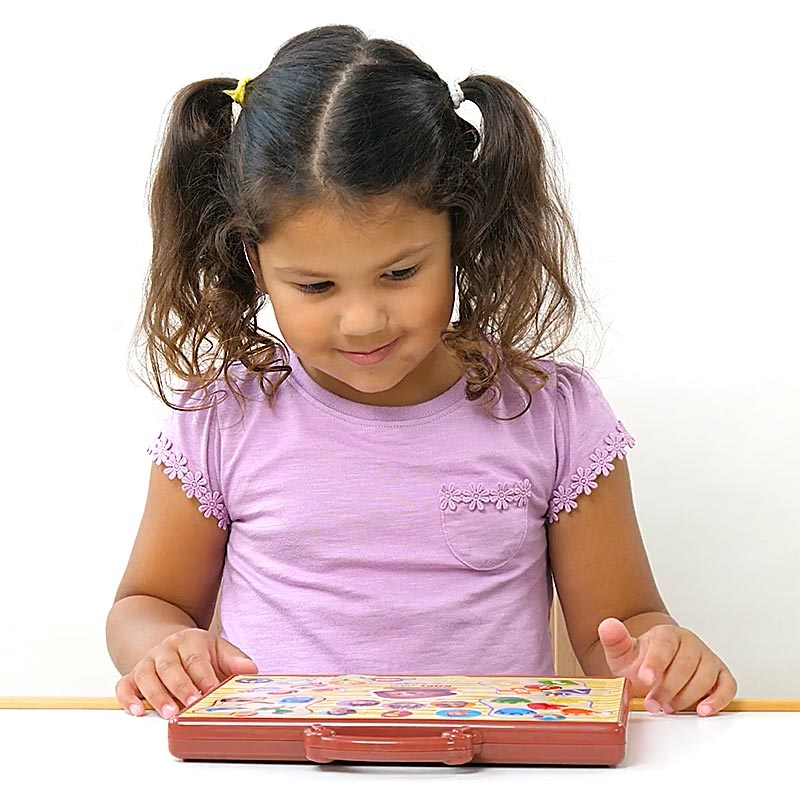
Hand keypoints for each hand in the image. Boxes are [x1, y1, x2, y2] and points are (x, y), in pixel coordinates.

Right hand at [115, 628, 257, 718]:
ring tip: (168, 713)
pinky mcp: (132, 675)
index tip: (212, 691)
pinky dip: (128, 698)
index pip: (196, 658)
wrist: (171, 643)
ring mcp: (147, 661)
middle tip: (190, 704)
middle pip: (170, 667)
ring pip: (147, 676)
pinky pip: (124, 684)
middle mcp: (166, 649)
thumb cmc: (198, 652)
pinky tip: (136, 711)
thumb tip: (250, 670)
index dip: (204, 676)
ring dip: (157, 696)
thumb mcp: (219, 649)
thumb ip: (234, 660)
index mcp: (189, 641)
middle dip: (181, 687)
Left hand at [597, 617, 736, 715]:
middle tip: (652, 703)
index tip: (645, 678)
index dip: (655, 662)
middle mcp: (690, 643)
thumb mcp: (623, 653)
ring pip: (704, 677)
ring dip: (686, 697)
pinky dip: (718, 700)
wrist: (657, 671)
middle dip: (667, 688)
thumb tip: (608, 625)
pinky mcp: (721, 676)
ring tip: (668, 707)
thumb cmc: (641, 663)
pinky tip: (703, 710)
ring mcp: (707, 659)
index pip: (664, 645)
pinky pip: (727, 686)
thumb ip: (614, 640)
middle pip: (684, 665)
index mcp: (666, 634)